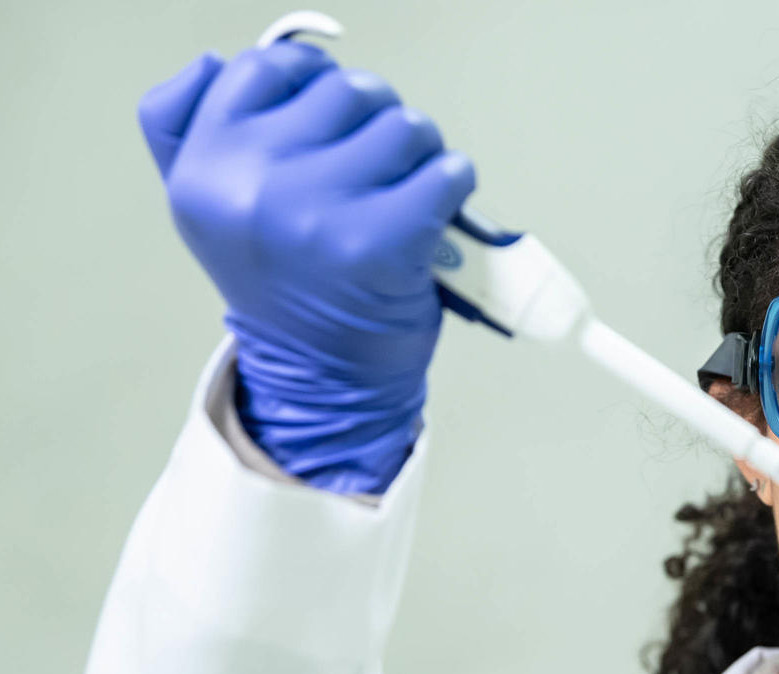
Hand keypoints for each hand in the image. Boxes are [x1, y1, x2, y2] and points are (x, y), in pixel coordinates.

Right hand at [137, 43, 475, 492]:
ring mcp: (317, 213)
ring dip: (421, 153)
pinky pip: (448, 171)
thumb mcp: (210, 207)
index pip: (263, 68)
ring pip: (404, 126)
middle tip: (377, 169)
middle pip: (346, 90)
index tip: (332, 116)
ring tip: (404, 194)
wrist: (324, 378)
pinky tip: (434, 215)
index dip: (311, 79)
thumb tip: (221, 62)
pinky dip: (455, 186)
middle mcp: (251, 185)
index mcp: (203, 168)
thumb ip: (195, 128)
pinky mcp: (383, 240)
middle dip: (377, 121)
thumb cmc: (285, 284)